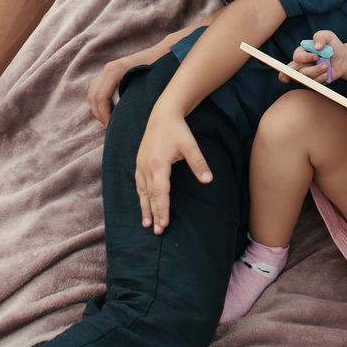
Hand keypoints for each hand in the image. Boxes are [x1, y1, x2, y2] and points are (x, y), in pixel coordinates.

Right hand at [89, 45, 165, 124]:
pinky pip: (98, 88)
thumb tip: (128, 116)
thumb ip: (136, 96)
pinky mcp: (111, 71)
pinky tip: (110, 109)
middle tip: (108, 125)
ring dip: (97, 107)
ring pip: (93, 92)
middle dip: (98, 113)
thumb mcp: (149, 82)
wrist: (164, 52)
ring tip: (108, 119)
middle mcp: (109, 68)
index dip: (103, 114)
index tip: (110, 125)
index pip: (100, 97)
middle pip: (93, 95)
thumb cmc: (160, 67)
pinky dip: (100, 100)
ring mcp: (109, 68)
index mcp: (116, 70)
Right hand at [133, 109, 211, 233]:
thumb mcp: (190, 145)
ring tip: (146, 224)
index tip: (164, 224)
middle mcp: (146, 167)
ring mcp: (140, 165)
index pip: (160, 192)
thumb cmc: (177, 130)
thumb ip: (199, 163)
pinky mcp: (139, 163)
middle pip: (150, 196)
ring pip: (142, 191)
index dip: (162, 209)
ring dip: (145, 208)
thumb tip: (208, 180)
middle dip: (154, 214)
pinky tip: (142, 205)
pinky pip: (138, 184)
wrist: (162, 115)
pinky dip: (140, 197)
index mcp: (158, 164)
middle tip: (158, 231)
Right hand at [288, 29, 346, 83]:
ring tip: (327, 67)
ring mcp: (307, 74)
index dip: (305, 57)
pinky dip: (320, 79)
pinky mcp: (313, 82)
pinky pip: (313, 85)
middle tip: (323, 65)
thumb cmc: (333, 46)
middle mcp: (301, 64)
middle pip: (296, 70)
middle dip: (308, 69)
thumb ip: (320, 36)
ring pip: (305, 78)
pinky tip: (327, 74)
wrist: (343, 59)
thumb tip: (316, 46)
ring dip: (318, 72)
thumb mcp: (328, 36)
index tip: (316, 56)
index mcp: (302, 52)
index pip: (297, 57)